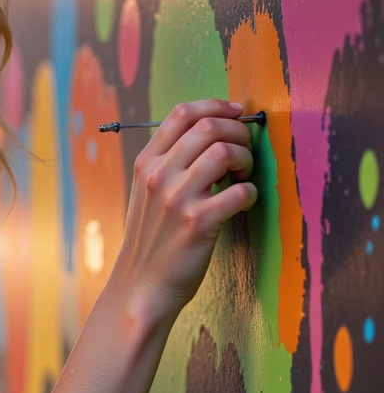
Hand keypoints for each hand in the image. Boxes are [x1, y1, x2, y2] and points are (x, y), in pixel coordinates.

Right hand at [112, 99, 256, 326]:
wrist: (141, 287)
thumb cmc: (152, 240)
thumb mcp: (146, 194)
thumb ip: (169, 164)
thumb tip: (211, 135)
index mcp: (146, 163)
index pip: (181, 113)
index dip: (217, 105)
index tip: (237, 112)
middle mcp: (159, 176)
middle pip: (209, 126)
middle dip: (239, 131)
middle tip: (246, 149)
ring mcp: (177, 199)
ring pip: (225, 151)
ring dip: (246, 158)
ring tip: (243, 174)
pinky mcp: (199, 223)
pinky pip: (240, 191)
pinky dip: (250, 192)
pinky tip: (243, 201)